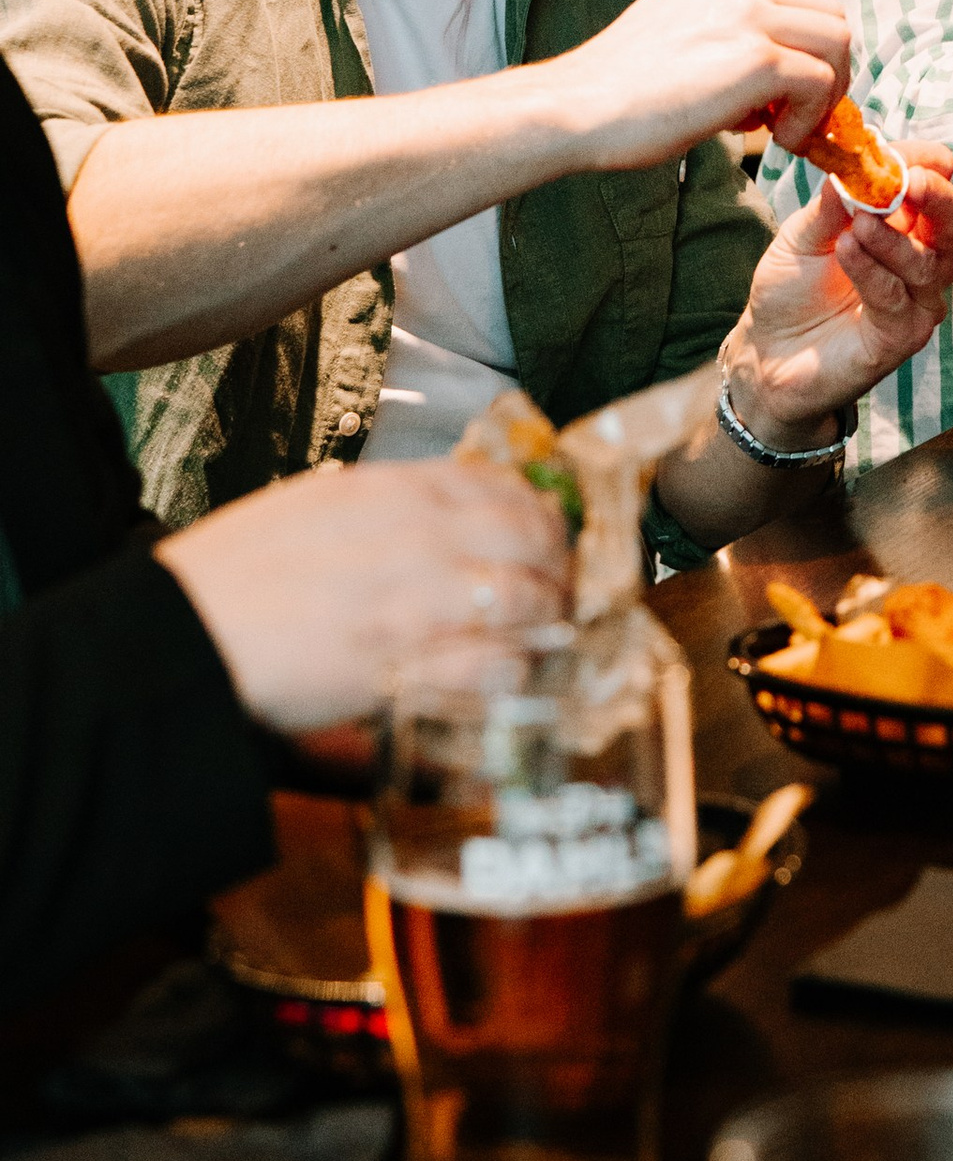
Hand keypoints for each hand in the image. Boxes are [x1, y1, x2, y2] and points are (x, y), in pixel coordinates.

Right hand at [156, 456, 570, 732]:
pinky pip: (488, 666)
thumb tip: (441, 508)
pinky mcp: (399, 669)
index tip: (547, 535)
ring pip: (527, 599)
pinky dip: (513, 670)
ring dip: (551, 618)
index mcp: (391, 490)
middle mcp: (414, 536)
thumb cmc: (237, 572)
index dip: (540, 513)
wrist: (180, 633)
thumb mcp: (315, 505)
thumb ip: (384, 504)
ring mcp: (411, 602)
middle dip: (561, 565)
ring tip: (550, 633)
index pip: (502, 485)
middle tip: (564, 588)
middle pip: (532, 537)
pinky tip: (513, 675)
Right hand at [543, 0, 851, 170]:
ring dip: (826, 94)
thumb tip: (775, 88)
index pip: (798, 4)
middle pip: (831, 17)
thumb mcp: (681, 43)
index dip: (806, 53)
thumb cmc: (617, 94)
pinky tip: (776, 141)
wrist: (574, 109)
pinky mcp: (758, 57)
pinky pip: (821, 83)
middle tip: (797, 115)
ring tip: (785, 130)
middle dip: (830, 70)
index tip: (786, 98)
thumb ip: (728, 45)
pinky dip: (811, 118)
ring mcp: (750, 14)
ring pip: (837, 43)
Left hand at [721, 144, 952, 438]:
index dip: (921, 162)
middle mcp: (921, 257)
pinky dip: (872, 271)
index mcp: (903, 223)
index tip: (896, 152)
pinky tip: (846, 252)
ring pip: (929, 261)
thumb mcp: (803, 233)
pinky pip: (898, 298)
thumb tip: (856, 166)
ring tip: (857, 225)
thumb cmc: (792, 288)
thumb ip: (831, 204)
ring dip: (893, 238)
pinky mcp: (903, 336)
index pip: (933, 183)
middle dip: (936, 195)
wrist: (768, 351)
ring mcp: (917, 299)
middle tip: (907, 181)